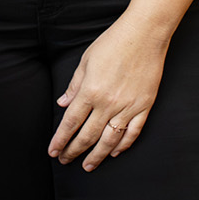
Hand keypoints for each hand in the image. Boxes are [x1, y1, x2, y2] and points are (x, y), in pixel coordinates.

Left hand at [48, 15, 168, 170]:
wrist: (145, 34)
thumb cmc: (113, 42)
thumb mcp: (86, 60)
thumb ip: (74, 85)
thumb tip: (63, 104)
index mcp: (90, 91)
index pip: (70, 122)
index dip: (60, 140)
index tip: (53, 152)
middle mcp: (108, 103)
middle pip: (87, 135)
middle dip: (74, 151)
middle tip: (66, 161)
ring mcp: (128, 107)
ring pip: (110, 140)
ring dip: (97, 155)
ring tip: (88, 166)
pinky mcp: (144, 106)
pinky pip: (133, 132)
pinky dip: (124, 145)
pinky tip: (115, 152)